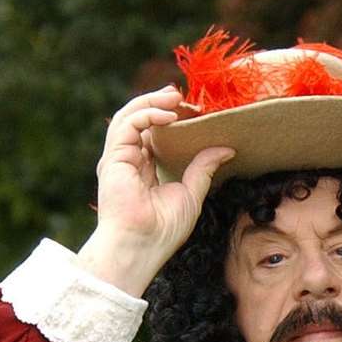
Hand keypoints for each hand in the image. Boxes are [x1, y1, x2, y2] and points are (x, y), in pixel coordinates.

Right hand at [77, 86, 234, 296]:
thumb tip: (227, 150)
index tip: (192, 111)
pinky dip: (147, 114)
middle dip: (159, 103)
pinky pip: (127, 124)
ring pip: (128, 116)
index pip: (153, 133)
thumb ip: (203, 169)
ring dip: (151, 102)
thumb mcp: (192, 193)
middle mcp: (128, 160)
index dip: (169, 117)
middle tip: (182, 96)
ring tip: (175, 98)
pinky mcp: (114, 157)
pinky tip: (168, 115)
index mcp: (144, 169)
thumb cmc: (164, 229)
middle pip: (139, 120)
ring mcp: (119, 158)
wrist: (143, 246)